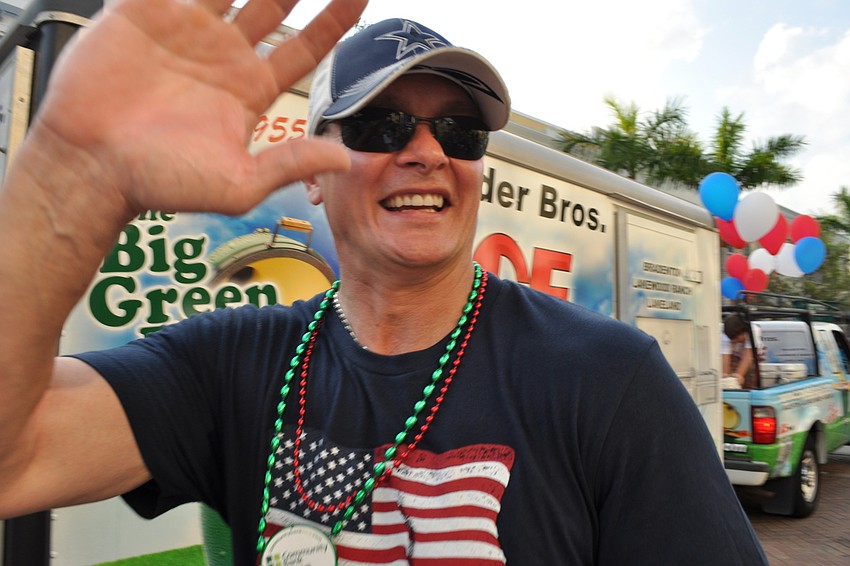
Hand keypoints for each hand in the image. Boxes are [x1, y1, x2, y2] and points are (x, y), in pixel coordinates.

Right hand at [27, 0, 365, 215]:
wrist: (92, 166)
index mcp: (252, 87)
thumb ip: (291, 164)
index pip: (306, 44)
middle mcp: (224, 54)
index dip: (334, 18)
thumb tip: (343, 160)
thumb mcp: (239, 182)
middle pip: (275, 1)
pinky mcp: (142, 12)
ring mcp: (185, 30)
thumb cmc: (162, 182)